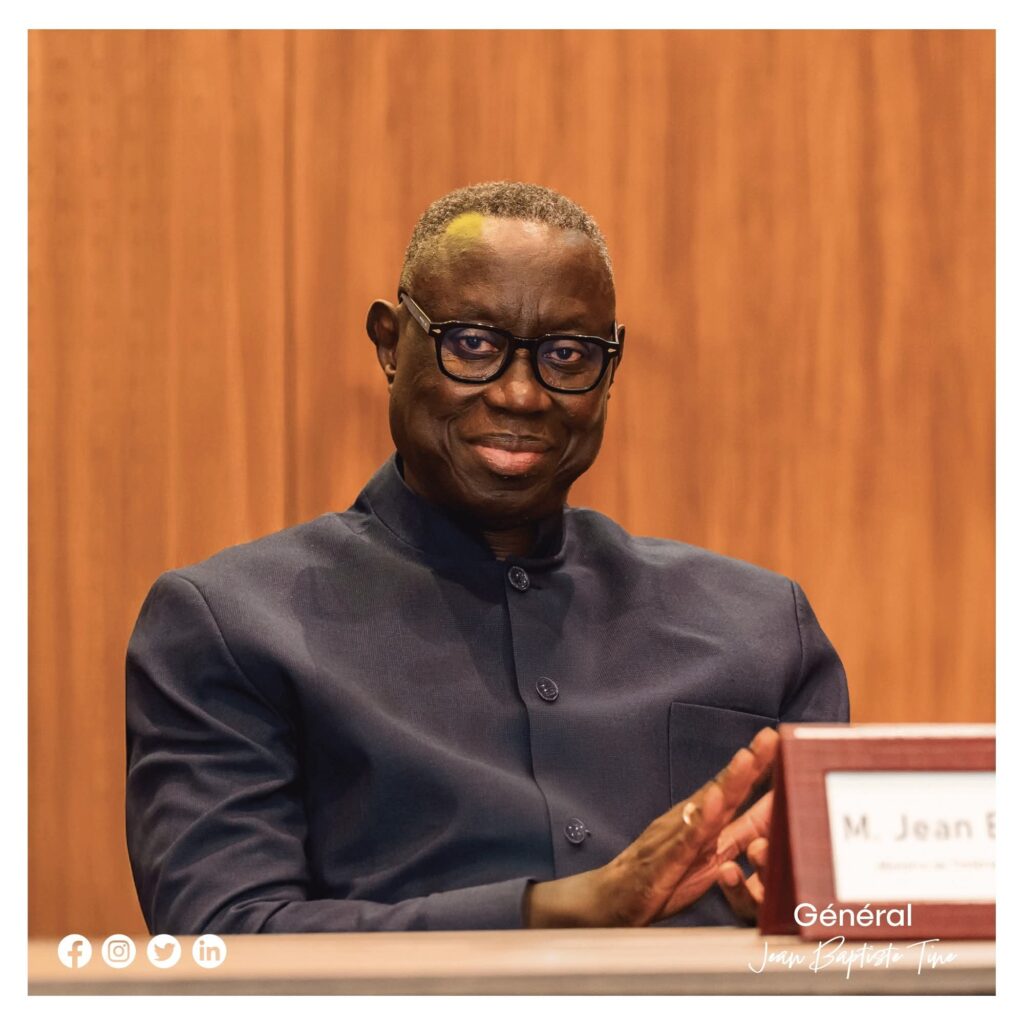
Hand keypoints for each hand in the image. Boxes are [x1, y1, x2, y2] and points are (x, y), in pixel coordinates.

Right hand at [523, 727, 778, 926]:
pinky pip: (685, 840)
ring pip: (706, 808)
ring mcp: (676, 837)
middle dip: (750, 763)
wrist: (613, 899)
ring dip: (727, 782)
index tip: (782, 739)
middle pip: (725, 789)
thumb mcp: (712, 855)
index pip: (736, 789)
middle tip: (771, 737)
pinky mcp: (664, 861)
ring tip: (745, 759)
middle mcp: (690, 821)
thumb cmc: (663, 876)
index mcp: (704, 821)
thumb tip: (774, 813)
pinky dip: (699, 821)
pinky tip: (711, 804)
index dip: (760, 766)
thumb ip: (741, 834)